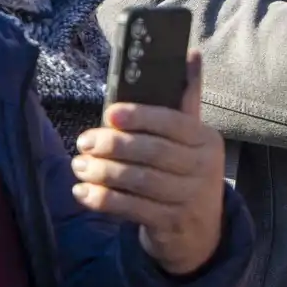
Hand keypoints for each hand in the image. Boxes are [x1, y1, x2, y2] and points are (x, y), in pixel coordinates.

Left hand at [74, 54, 228, 275]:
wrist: (202, 233)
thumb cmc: (188, 173)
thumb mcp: (193, 137)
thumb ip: (187, 98)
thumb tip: (190, 52)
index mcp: (207, 140)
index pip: (173, 123)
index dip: (140, 116)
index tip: (109, 114)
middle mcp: (203, 169)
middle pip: (152, 152)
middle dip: (114, 145)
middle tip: (84, 142)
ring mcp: (189, 199)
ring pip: (139, 181)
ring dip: (103, 173)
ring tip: (79, 165)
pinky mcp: (171, 224)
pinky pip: (132, 208)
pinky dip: (104, 200)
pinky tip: (83, 192)